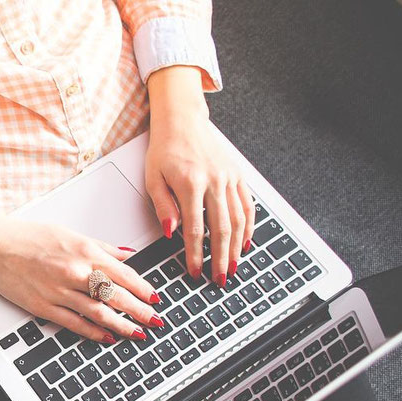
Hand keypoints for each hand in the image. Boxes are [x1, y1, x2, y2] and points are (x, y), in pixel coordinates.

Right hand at [0, 218, 162, 343]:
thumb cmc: (29, 237)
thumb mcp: (70, 234)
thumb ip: (101, 247)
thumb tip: (126, 255)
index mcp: (84, 252)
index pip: (124, 274)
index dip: (143, 289)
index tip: (156, 299)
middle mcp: (75, 272)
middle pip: (117, 296)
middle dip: (140, 311)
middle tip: (155, 321)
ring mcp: (59, 291)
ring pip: (99, 313)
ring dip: (122, 325)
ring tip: (137, 334)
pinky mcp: (44, 306)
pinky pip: (75, 323)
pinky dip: (94, 332)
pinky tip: (107, 337)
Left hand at [146, 66, 254, 286]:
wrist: (182, 121)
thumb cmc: (164, 149)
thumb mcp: (153, 178)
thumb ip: (163, 206)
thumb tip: (171, 232)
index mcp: (190, 183)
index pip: (195, 229)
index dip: (195, 254)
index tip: (194, 271)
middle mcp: (214, 181)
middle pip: (221, 229)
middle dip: (221, 258)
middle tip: (220, 279)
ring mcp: (229, 178)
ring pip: (239, 219)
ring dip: (237, 247)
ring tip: (233, 267)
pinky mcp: (238, 175)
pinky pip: (248, 205)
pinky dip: (249, 226)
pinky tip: (245, 243)